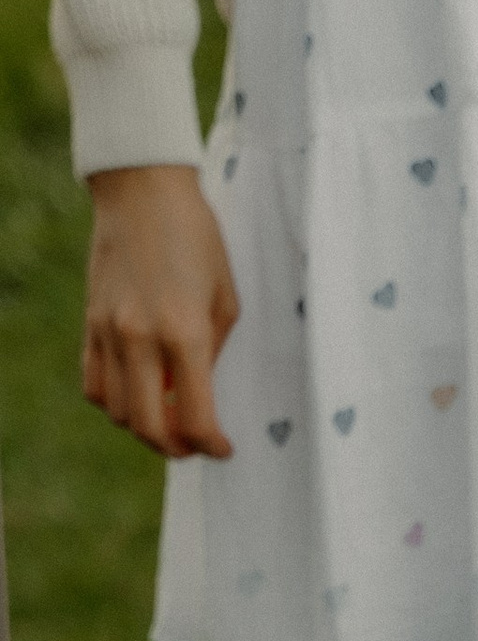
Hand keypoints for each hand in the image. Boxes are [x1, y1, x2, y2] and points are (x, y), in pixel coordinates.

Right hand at [83, 164, 236, 456]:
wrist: (142, 191)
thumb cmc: (197, 239)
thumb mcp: (226, 299)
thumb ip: (212, 353)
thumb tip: (199, 394)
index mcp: (183, 333)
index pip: (193, 418)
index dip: (211, 446)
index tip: (223, 448)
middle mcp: (139, 338)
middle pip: (148, 426)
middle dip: (175, 448)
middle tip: (195, 445)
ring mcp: (108, 331)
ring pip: (116, 411)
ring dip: (144, 427)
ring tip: (168, 418)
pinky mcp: (89, 322)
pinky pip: (93, 384)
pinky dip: (114, 402)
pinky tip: (137, 393)